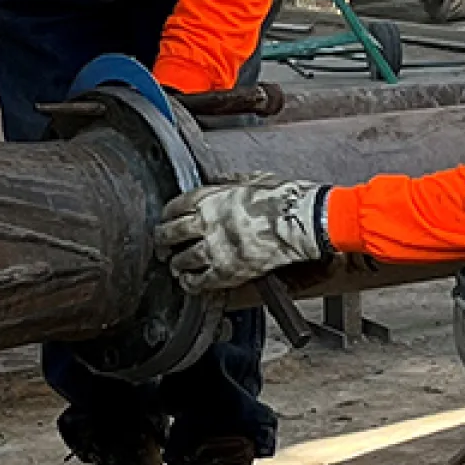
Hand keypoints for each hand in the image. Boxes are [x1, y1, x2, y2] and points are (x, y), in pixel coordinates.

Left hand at [156, 175, 330, 294]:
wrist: (302, 222)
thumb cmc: (285, 199)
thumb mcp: (253, 180)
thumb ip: (231, 183)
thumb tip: (222, 182)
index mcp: (211, 199)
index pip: (175, 206)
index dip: (167, 215)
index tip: (167, 219)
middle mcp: (206, 223)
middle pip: (169, 234)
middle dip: (163, 240)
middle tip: (162, 245)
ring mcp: (215, 249)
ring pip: (181, 259)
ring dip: (176, 263)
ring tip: (176, 265)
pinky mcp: (228, 271)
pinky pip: (199, 281)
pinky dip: (190, 283)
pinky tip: (189, 282)